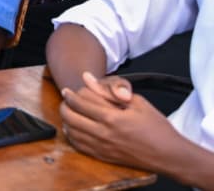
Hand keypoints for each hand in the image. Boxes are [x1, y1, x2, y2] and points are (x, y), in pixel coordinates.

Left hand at [60, 71, 179, 171]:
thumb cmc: (157, 127)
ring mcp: (103, 148)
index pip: (80, 103)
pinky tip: (74, 129)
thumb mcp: (137, 102)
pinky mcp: (104, 158)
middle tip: (66, 100)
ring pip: (72, 133)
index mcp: (113, 118)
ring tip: (69, 112)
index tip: (68, 90)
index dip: (71, 95)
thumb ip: (109, 90)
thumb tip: (87, 77)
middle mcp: (105, 134)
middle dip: (65, 106)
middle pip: (71, 117)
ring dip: (66, 121)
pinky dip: (72, 136)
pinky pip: (79, 146)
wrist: (170, 155)